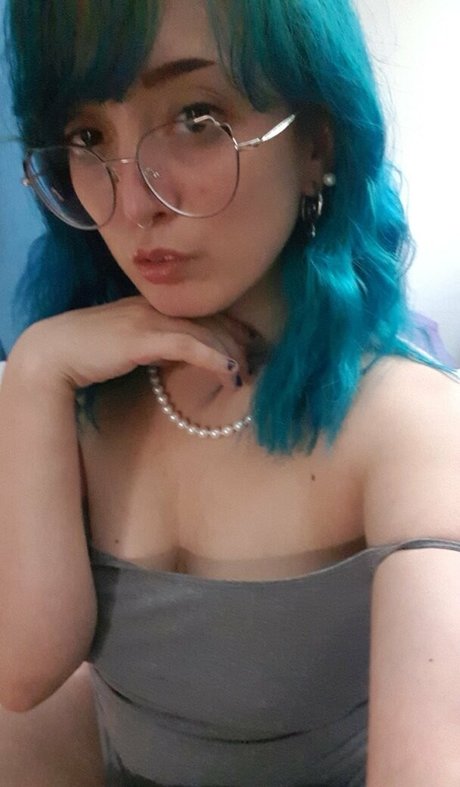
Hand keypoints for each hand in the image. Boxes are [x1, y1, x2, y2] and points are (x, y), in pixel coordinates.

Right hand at [10, 296, 250, 391]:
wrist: (56, 350)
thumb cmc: (91, 350)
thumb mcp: (134, 344)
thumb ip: (161, 345)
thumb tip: (186, 355)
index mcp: (157, 306)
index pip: (206, 314)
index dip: (233, 330)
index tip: (253, 348)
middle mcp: (159, 307)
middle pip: (213, 321)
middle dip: (240, 344)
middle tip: (258, 365)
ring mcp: (151, 319)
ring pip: (206, 332)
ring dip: (232, 355)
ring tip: (246, 375)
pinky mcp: (143, 337)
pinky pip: (188, 345)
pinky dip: (213, 357)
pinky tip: (229, 371)